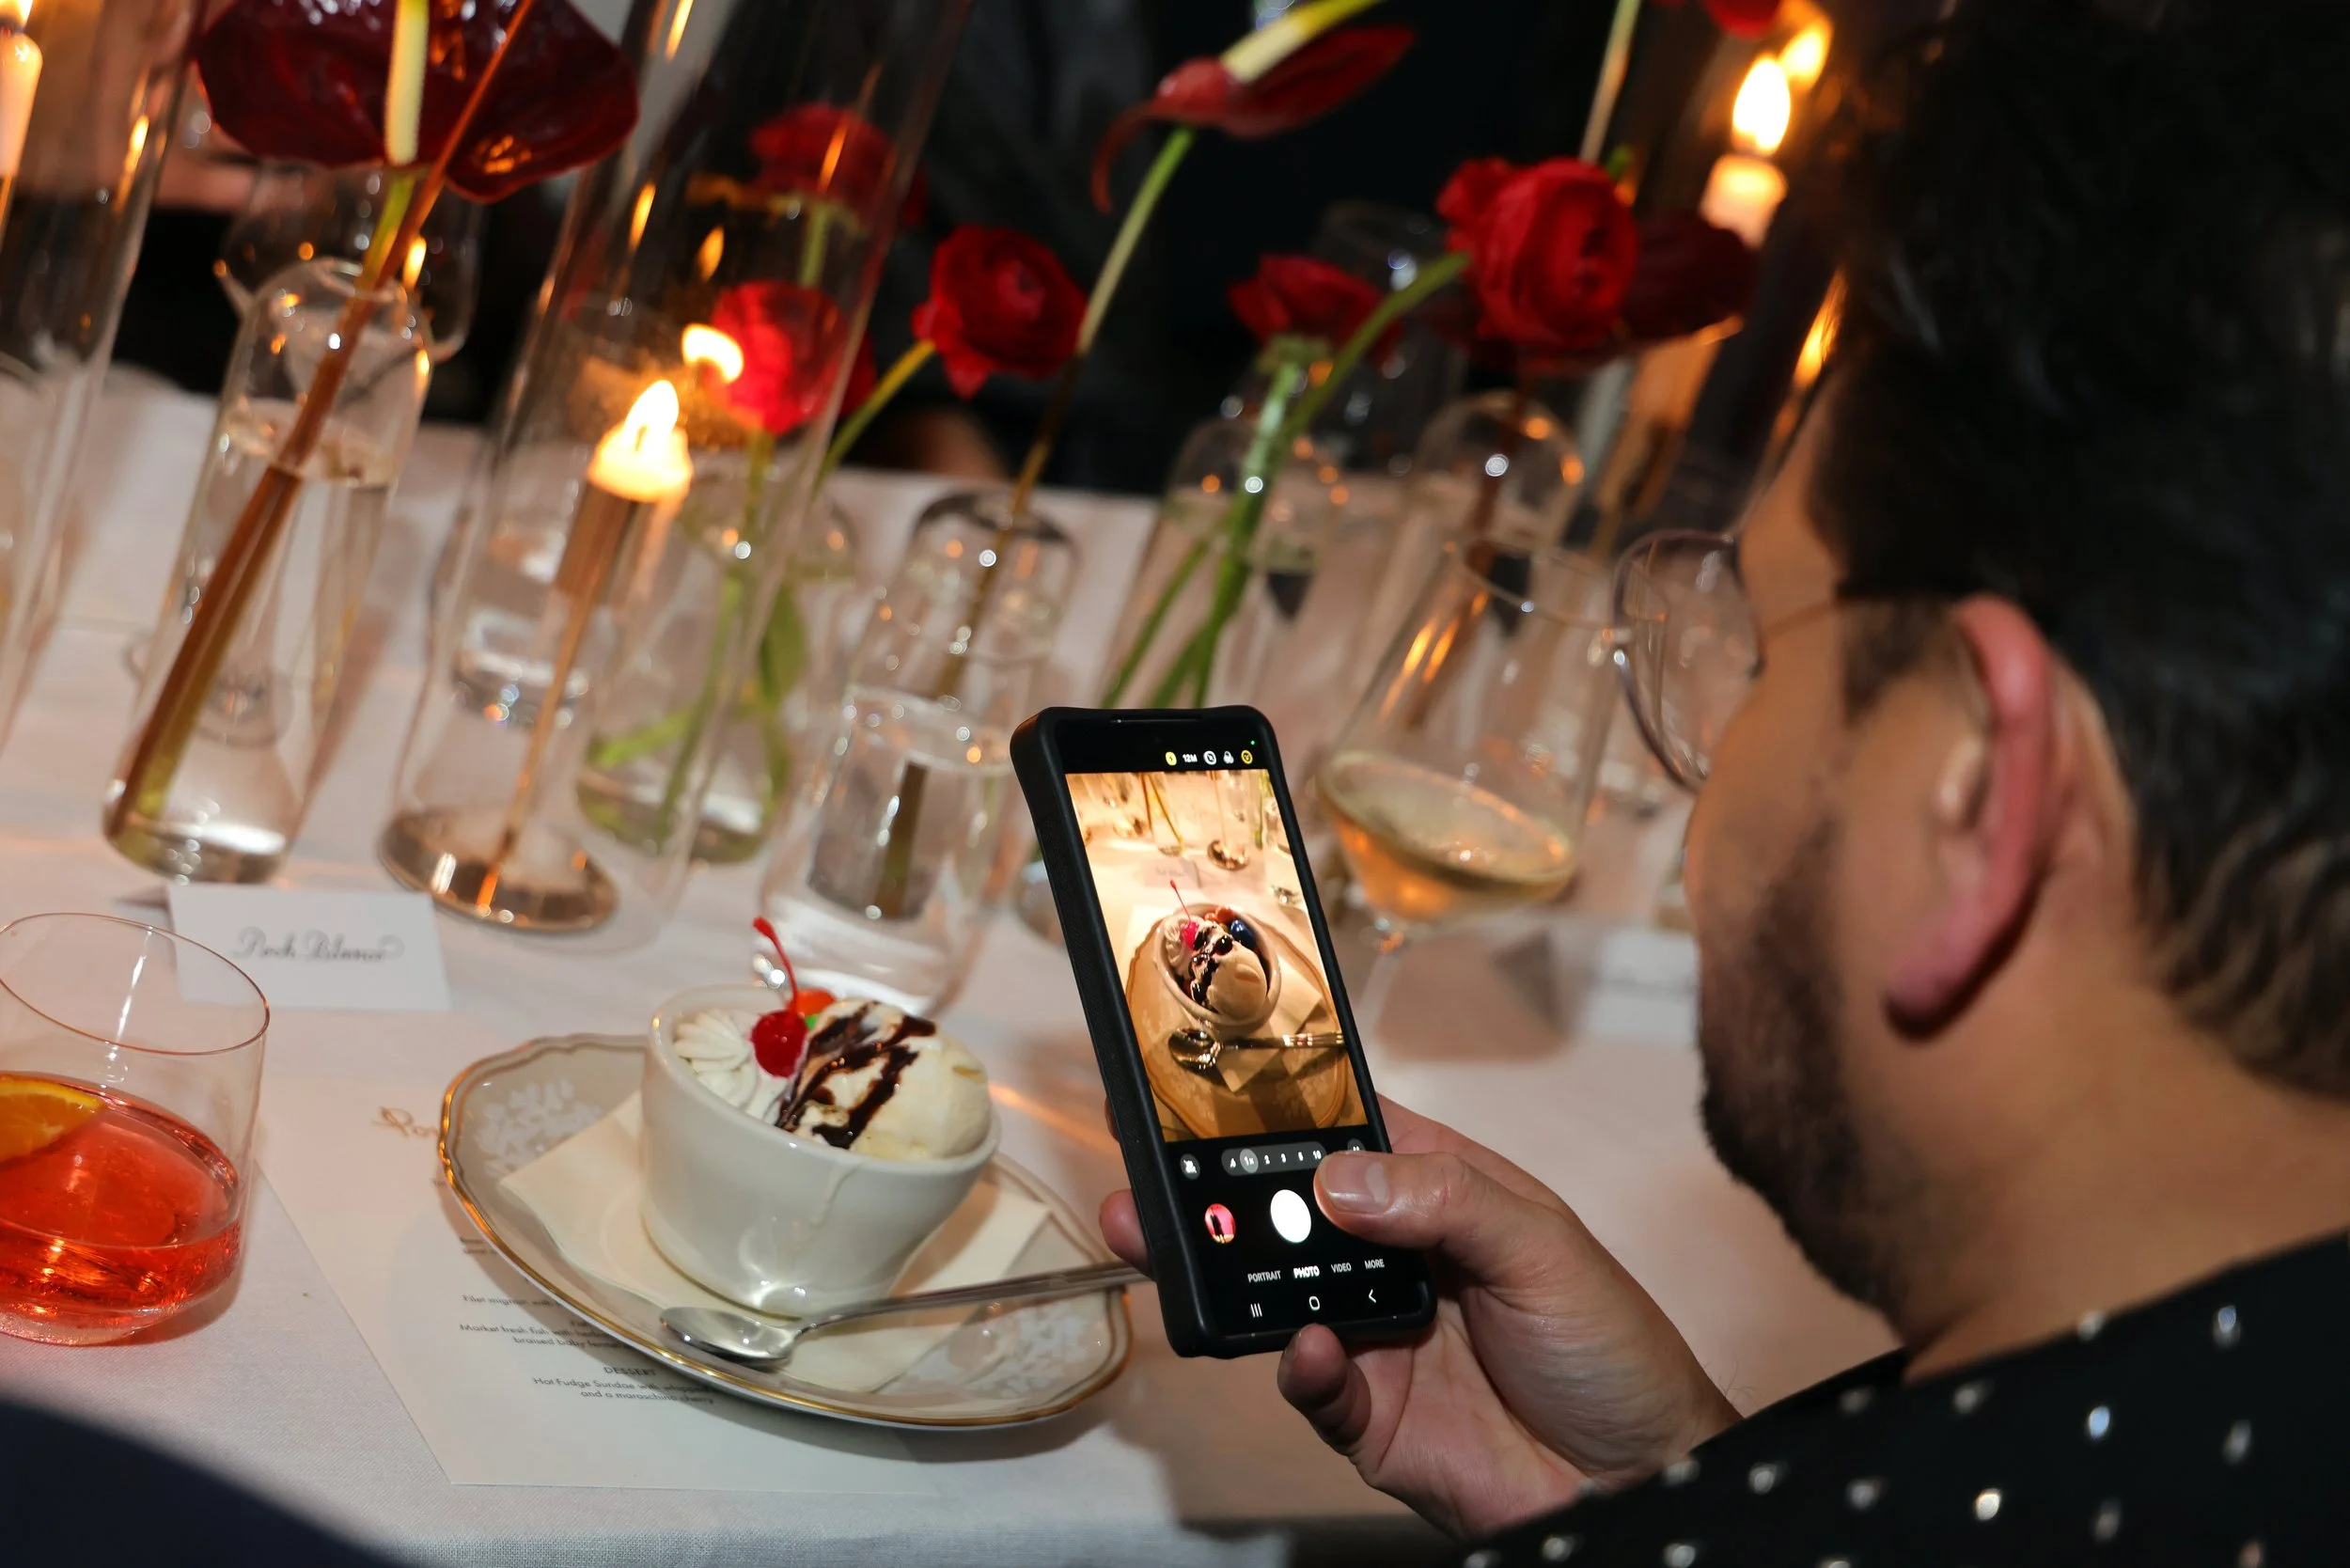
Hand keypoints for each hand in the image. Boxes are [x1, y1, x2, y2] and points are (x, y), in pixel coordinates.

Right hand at [1098, 1099, 1737, 1538]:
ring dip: (1227, 1274)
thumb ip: (1445, 1202)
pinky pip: (1310, 1385)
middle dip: (1221, 1194)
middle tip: (1159, 1176)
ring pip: (1277, 1295)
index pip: (1348, 1133)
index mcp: (1438, 1195)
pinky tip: (1307, 1351)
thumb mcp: (1545, 1247)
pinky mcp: (1366, 1413)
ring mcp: (1374, 1335)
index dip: (1284, 1108)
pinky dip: (1297, 1368)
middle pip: (1289, 1214)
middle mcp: (1395, 1259)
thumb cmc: (1615, 1351)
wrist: (1640, 1482)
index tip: (1214, 1084)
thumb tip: (1343, 1180)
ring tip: (1184, 1253)